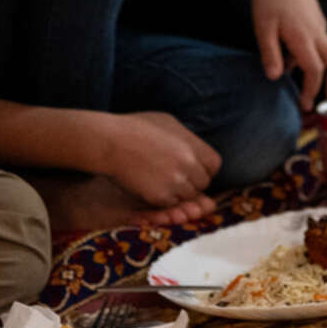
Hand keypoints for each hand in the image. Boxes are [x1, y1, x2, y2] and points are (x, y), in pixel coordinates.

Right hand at [95, 109, 220, 213]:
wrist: (112, 142)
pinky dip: (165, 200)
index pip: (214, 165)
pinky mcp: (159, 196)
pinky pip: (171, 204)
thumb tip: (195, 149)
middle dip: (193, 182)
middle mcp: (188, 165)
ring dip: (179, 192)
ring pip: (188, 196)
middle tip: (176, 176)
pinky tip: (152, 187)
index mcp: (192, 146)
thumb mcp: (169, 123)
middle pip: (203, 183)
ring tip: (162, 180)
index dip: (205, 168)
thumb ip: (187, 139)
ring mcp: (175, 182)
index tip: (194, 167)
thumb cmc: (138, 127)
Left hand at [249, 0, 326, 109]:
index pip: (316, 70)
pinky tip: (290, 60)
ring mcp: (319, 26)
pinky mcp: (316, 21)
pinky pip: (319, 44)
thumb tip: (276, 78)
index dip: (312, 89)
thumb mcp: (262, 27)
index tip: (305, 105)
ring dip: (323, 72)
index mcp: (304, 36)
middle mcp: (317, 32)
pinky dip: (312, 57)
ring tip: (304, 86)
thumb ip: (269, 53)